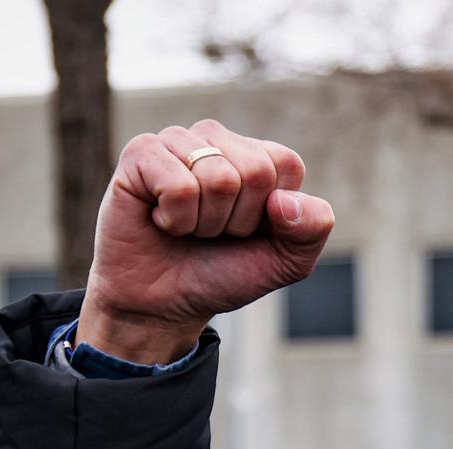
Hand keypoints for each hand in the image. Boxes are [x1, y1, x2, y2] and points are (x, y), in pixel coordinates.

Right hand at [80, 119, 334, 364]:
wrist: (164, 304)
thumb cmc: (223, 274)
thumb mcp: (285, 262)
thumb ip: (312, 229)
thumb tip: (284, 201)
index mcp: (257, 155)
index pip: (285, 165)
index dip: (269, 214)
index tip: (246, 231)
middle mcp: (217, 139)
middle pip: (254, 171)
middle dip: (236, 220)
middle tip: (212, 232)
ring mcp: (177, 141)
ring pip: (217, 177)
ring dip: (204, 222)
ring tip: (186, 227)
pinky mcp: (141, 153)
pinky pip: (177, 184)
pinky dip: (174, 218)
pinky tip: (160, 220)